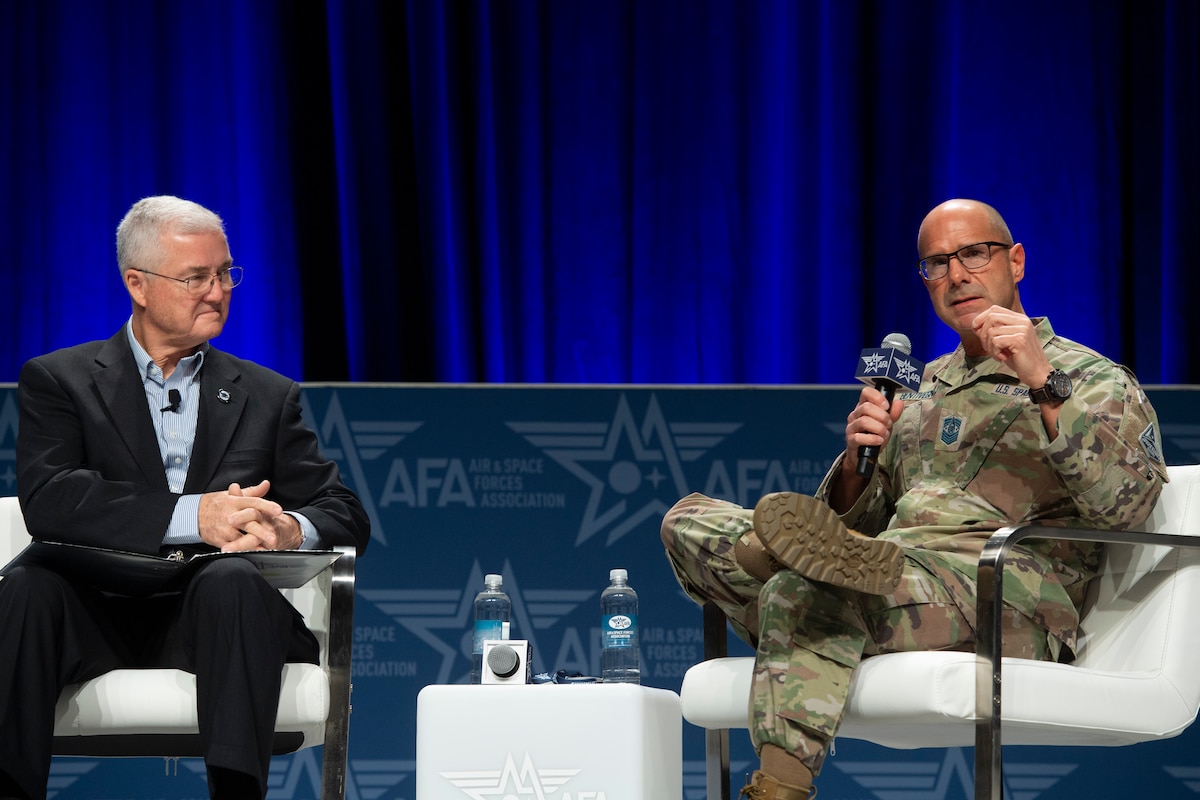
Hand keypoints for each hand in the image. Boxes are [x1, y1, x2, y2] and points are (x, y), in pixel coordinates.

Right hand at [198, 480, 303, 551]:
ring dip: (254, 544)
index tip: (279, 511)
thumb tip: (266, 484)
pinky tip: (252, 554)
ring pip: (241, 537)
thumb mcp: (231, 494)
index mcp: (235, 502)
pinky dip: (242, 551)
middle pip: (248, 523)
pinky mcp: (219, 539)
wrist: (192, 514)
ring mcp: (224, 528)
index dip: (267, 506)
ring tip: (266, 549)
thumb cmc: (215, 504)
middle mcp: (230, 515)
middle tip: (274, 537)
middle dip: (261, 531)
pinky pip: (232, 546)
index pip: (254, 502)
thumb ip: (252, 491)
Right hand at [832, 385, 904, 508]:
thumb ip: (893, 413)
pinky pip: (860, 437)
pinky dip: (873, 439)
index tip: (886, 406)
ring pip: (864, 421)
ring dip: (879, 428)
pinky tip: (879, 441)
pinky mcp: (851, 440)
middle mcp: (855, 415)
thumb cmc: (874, 436)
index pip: (866, 392)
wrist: (864, 455)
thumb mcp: (886, 424)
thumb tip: (899, 402)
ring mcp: (851, 427)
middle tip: (889, 424)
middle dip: (882, 416)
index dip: (877, 397)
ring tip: (884, 434)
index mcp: (863, 407)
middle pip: (866, 407)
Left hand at [970, 305, 1051, 387]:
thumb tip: (975, 325)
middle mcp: (1022, 321)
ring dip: (989, 346)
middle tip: (989, 348)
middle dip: (983, 334)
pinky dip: (995, 352)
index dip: (981, 318)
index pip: (994, 309)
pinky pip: (996, 341)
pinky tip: (1003, 357)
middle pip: (991, 317)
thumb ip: (994, 330)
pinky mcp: (1020, 340)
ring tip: (998, 354)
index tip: (976, 331)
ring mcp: (1022, 329)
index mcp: (1019, 319)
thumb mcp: (1005, 341)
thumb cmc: (1019, 358)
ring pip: (991, 331)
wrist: (1037, 372)